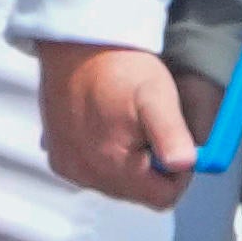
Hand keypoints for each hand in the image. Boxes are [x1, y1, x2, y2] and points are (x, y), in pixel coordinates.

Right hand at [37, 40, 196, 207]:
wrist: (77, 42)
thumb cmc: (117, 66)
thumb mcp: (157, 96)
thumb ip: (172, 136)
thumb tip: (184, 165)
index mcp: (111, 165)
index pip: (162, 198)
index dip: (178, 174)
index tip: (176, 143)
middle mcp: (84, 173)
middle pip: (137, 193)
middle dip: (151, 166)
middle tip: (150, 127)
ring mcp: (67, 165)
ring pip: (115, 183)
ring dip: (128, 161)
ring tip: (127, 122)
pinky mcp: (57, 154)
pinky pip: (92, 170)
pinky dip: (104, 154)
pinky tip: (106, 125)